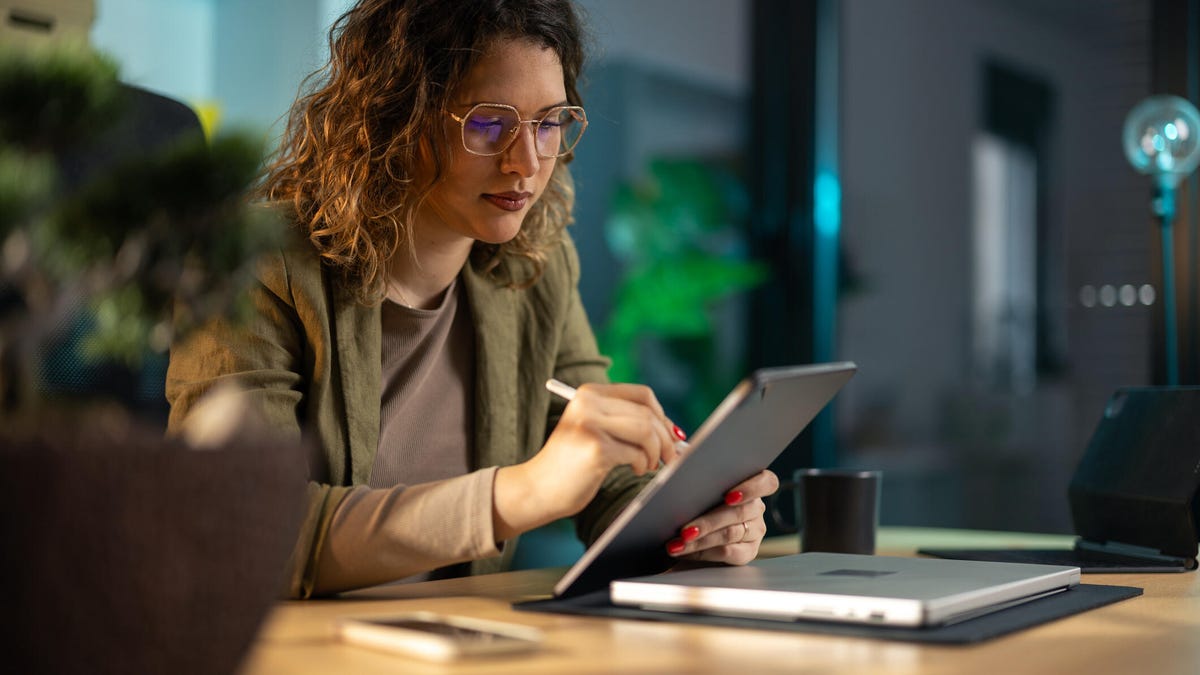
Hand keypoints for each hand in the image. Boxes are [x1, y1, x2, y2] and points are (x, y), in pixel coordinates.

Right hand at [493, 383, 683, 539]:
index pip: (641, 394)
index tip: (670, 435)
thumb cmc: (570, 464)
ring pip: (647, 432)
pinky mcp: (596, 449)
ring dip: (657, 452)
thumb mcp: (594, 431)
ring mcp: (592, 425)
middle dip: (666, 438)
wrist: (537, 488)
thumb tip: (674, 431)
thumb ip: (624, 423)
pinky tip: (636, 470)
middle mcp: (589, 403)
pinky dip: (643, 464)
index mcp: (589, 393)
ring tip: (649, 465)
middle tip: (670, 456)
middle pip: (648, 414)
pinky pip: (637, 453)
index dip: (662, 416)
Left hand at [664, 469, 778, 564]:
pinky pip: (729, 553)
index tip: (728, 496)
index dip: (751, 488)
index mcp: (750, 484)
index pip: (766, 482)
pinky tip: (685, 551)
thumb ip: (691, 461)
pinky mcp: (747, 553)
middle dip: (708, 522)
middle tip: (685, 530)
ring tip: (678, 542)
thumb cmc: (695, 497)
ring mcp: (755, 532)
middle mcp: (757, 508)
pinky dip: (704, 552)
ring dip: (701, 539)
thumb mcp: (693, 478)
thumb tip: (679, 449)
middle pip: (739, 513)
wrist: (690, 531)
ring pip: (729, 534)